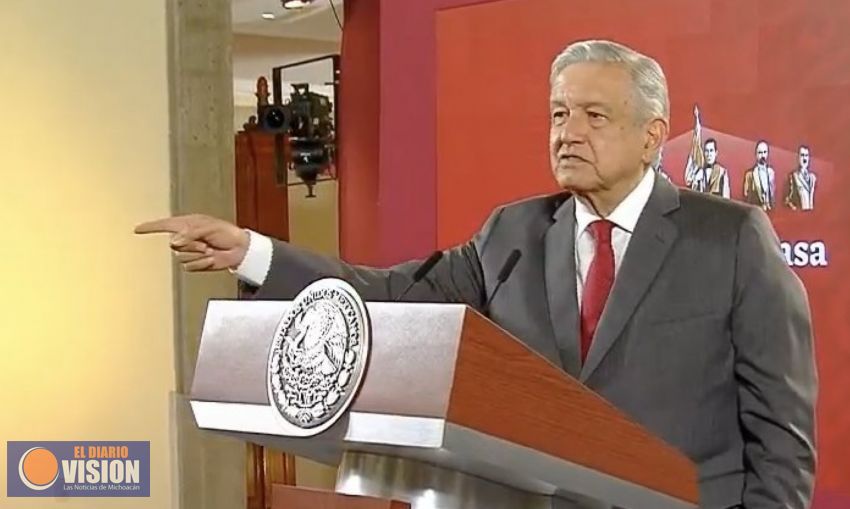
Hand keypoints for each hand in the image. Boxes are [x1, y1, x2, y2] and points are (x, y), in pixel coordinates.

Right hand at [134, 214, 249, 271]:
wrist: (239, 249)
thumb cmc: (226, 233)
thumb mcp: (208, 227)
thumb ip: (189, 233)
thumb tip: (174, 242)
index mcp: (188, 224)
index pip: (164, 225)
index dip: (151, 227)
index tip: (138, 229)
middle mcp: (186, 238)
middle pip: (174, 245)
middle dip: (190, 245)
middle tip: (206, 243)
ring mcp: (191, 251)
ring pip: (181, 257)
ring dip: (196, 254)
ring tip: (210, 249)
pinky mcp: (196, 263)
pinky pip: (189, 266)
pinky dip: (201, 263)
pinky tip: (210, 258)